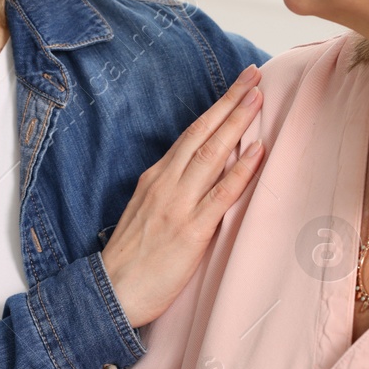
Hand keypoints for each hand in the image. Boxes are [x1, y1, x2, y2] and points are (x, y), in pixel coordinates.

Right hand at [102, 64, 266, 327]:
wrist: (110, 293)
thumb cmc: (129, 260)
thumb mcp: (144, 212)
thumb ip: (169, 191)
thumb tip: (195, 177)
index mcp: (156, 178)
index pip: (191, 135)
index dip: (216, 110)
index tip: (238, 87)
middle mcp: (166, 183)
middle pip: (203, 134)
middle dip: (230, 102)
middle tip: (253, 75)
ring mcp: (178, 205)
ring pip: (212, 154)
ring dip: (237, 124)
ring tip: (257, 98)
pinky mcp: (190, 231)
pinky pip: (220, 194)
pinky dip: (240, 170)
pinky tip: (258, 151)